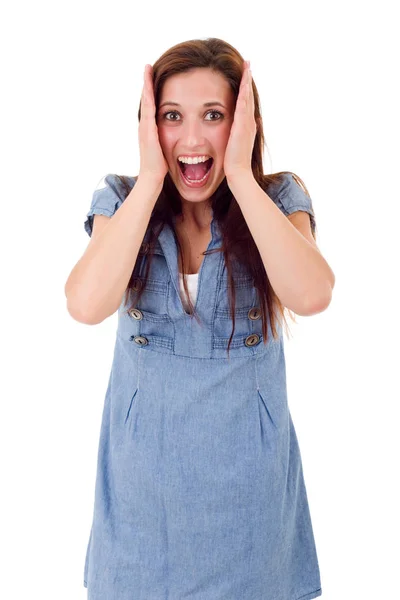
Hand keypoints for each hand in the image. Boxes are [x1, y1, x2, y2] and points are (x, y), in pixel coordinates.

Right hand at [138, 64, 168, 185]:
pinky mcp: (147, 130)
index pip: (151, 106)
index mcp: (150, 129)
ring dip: (146, 84)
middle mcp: (145, 125)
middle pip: (146, 99)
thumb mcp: (165, 150)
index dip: (151, 91)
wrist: (152, 178)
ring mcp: (144, 127)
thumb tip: (177, 139)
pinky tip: (149, 85)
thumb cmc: (160, 167)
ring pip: (145, 100)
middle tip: (147, 66)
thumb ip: (167, 141)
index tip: (153, 77)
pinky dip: (147, 96)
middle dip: (146, 82)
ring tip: (147, 69)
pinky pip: (148, 109)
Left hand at [223, 61, 256, 180]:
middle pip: (249, 96)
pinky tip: (243, 82)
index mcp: (246, 126)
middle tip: (248, 64)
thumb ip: (241, 134)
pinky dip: (244, 93)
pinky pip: (243, 106)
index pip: (246, 103)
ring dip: (247, 81)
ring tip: (247, 66)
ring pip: (248, 97)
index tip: (245, 75)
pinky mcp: (242, 127)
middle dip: (248, 80)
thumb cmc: (235, 164)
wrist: (238, 174)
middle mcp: (249, 122)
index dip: (246, 89)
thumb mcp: (237, 145)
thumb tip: (249, 125)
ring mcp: (247, 124)